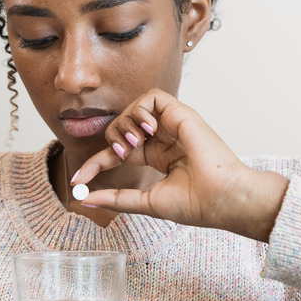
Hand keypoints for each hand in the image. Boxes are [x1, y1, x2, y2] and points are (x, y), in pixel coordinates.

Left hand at [74, 89, 288, 241]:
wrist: (222, 199)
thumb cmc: (195, 204)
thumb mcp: (147, 202)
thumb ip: (116, 198)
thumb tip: (84, 199)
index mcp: (159, 157)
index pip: (119, 151)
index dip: (96, 162)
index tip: (78, 180)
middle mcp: (164, 138)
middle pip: (122, 126)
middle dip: (111, 138)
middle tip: (121, 154)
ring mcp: (173, 125)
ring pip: (135, 107)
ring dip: (125, 122)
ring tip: (134, 143)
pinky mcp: (181, 113)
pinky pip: (152, 95)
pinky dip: (141, 109)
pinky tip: (148, 130)